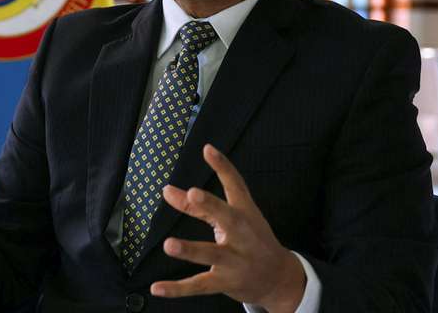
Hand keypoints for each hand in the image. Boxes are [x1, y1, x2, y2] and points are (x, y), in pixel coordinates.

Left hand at [152, 144, 305, 312]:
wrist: (280, 279)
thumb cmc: (251, 240)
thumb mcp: (231, 218)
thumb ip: (196, 206)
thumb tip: (166, 190)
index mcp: (244, 214)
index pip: (235, 186)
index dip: (223, 167)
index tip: (207, 149)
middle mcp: (242, 234)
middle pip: (227, 218)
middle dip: (211, 206)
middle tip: (193, 194)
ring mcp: (235, 260)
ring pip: (211, 254)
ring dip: (191, 250)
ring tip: (169, 245)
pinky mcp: (225, 282)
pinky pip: (199, 285)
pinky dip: (177, 288)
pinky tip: (157, 288)